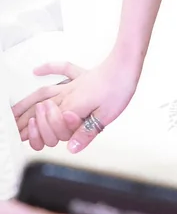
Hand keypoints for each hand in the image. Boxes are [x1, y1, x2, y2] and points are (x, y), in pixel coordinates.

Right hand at [12, 56, 139, 155]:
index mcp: (71, 107)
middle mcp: (67, 95)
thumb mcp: (105, 116)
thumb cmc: (118, 89)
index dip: (39, 135)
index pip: (48, 125)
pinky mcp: (80, 76)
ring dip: (26, 102)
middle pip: (39, 110)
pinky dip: (48, 68)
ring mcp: (72, 85)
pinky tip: (37, 70)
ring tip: (12, 111)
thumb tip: (71, 148)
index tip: (28, 139)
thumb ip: (86, 133)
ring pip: (43, 93)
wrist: (126, 65)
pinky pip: (62, 69)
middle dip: (24, 121)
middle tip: (12, 130)